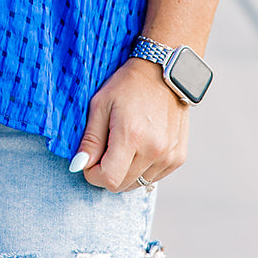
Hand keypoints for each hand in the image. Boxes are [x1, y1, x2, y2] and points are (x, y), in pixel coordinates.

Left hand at [71, 57, 187, 190]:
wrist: (162, 72)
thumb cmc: (127, 85)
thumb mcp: (100, 105)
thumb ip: (90, 140)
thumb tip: (79, 166)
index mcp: (132, 136)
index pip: (109, 179)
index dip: (93, 175)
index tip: (89, 161)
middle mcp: (154, 150)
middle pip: (122, 185)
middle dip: (107, 173)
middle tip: (105, 149)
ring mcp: (169, 155)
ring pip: (138, 183)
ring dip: (125, 171)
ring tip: (124, 144)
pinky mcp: (178, 157)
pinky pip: (154, 177)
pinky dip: (142, 169)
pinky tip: (140, 146)